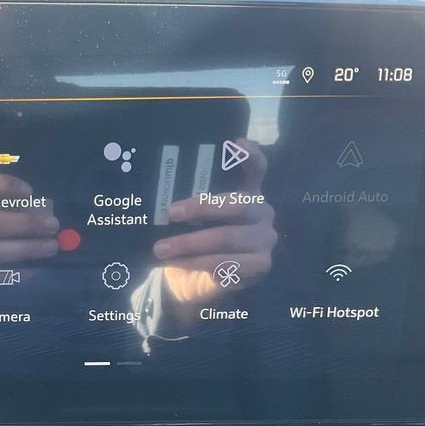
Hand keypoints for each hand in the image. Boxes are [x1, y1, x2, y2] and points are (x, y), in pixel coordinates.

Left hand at [155, 139, 276, 308]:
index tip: (235, 143)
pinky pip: (225, 262)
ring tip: (160, 249)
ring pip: (226, 237)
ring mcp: (265, 238)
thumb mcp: (190, 221)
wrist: (197, 282)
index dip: (250, 155)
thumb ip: (187, 204)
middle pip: (236, 204)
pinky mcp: (261, 264)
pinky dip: (196, 263)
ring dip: (189, 244)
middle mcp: (262, 212)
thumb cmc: (194, 242)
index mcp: (248, 193)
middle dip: (200, 208)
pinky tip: (177, 263)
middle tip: (170, 212)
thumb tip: (158, 195)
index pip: (256, 168)